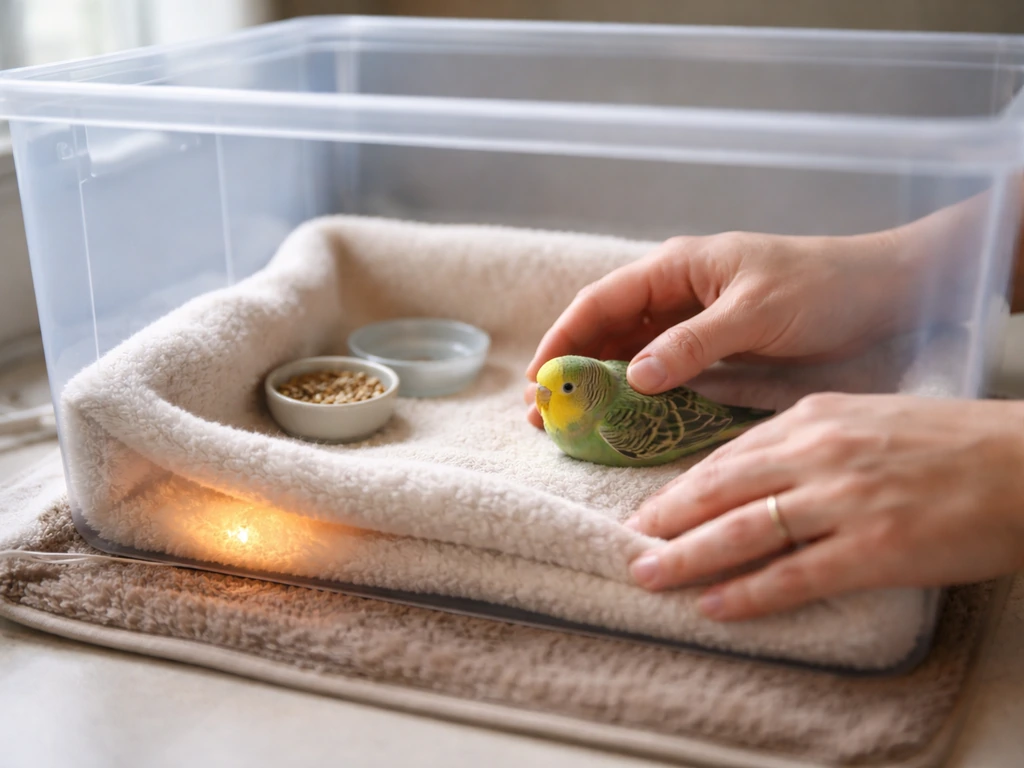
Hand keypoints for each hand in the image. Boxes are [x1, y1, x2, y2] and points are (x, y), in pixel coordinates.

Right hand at [524, 230, 918, 427]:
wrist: (887, 296)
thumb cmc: (823, 287)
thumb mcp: (757, 312)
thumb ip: (695, 343)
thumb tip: (633, 376)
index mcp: (677, 269)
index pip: (601, 302)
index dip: (562, 339)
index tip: (538, 380)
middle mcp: (676, 297)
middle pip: (606, 333)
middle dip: (571, 370)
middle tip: (543, 415)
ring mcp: (693, 328)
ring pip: (629, 358)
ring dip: (598, 389)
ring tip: (570, 427)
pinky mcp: (714, 356)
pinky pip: (663, 378)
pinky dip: (637, 400)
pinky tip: (621, 425)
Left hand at [624, 392, 1023, 619]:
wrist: (1022, 462)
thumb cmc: (946, 442)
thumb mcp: (862, 419)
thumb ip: (804, 440)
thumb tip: (750, 470)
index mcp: (813, 418)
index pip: (727, 455)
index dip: (682, 486)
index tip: (650, 508)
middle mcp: (818, 454)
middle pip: (720, 489)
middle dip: (665, 519)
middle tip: (627, 543)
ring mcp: (844, 500)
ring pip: (743, 530)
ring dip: (688, 556)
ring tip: (650, 575)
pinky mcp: (875, 547)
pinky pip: (795, 575)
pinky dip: (749, 593)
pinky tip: (715, 606)